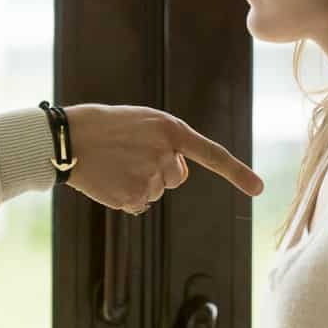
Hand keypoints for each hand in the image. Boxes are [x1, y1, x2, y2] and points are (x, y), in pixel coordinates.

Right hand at [61, 104, 263, 212]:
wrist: (68, 138)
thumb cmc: (105, 126)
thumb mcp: (143, 122)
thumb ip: (167, 143)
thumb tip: (178, 176)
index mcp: (170, 130)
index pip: (212, 155)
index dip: (238, 173)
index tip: (259, 189)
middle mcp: (165, 155)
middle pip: (176, 178)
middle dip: (158, 170)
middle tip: (128, 153)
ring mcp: (149, 179)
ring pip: (156, 192)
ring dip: (138, 182)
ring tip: (113, 163)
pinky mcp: (132, 198)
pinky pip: (139, 205)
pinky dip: (125, 196)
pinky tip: (109, 179)